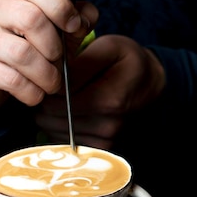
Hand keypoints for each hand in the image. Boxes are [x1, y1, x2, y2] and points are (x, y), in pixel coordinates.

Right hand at [0, 0, 97, 111]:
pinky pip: (10, 79)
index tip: (74, 26)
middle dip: (54, 47)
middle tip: (58, 62)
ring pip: (21, 54)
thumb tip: (87, 16)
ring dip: (46, 75)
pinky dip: (31, 92)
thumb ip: (74, 21)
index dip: (59, 4)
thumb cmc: (23, 49)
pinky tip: (34, 94)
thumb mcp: (53, 32)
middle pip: (30, 18)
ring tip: (51, 83)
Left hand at [36, 34, 165, 148]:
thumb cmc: (128, 62)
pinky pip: (62, 140)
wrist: (151, 84)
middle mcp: (107, 126)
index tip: (51, 74)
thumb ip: (81, 63)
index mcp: (109, 100)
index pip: (56, 100)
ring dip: (50, 114)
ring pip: (52, 130)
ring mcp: (104, 140)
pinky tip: (68, 112)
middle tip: (53, 84)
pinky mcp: (100, 148)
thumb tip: (54, 82)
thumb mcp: (110, 48)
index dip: (46, 85)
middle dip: (46, 100)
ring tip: (62, 97)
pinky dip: (59, 126)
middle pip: (51, 118)